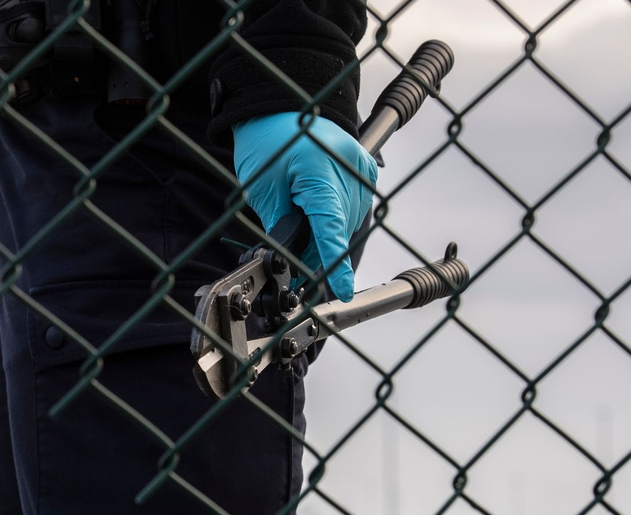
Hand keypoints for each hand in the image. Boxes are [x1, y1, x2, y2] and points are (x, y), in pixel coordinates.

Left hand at [233, 112, 377, 301]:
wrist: (279, 109)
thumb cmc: (266, 144)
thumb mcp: (263, 191)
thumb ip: (282, 227)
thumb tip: (292, 261)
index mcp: (319, 172)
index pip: (331, 228)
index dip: (335, 263)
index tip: (343, 289)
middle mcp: (348, 167)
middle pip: (339, 228)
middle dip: (317, 251)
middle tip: (294, 264)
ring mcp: (362, 166)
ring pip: (349, 221)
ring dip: (329, 234)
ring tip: (302, 231)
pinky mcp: (367, 167)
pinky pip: (356, 206)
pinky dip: (338, 217)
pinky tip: (319, 213)